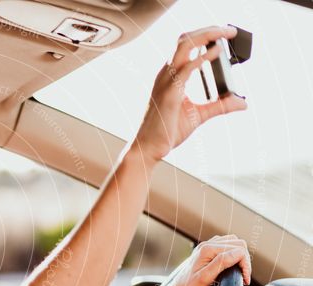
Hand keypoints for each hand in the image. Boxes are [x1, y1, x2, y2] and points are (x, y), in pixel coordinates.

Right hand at [132, 26, 247, 163]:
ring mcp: (166, 82)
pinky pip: (186, 68)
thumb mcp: (199, 115)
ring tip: (225, 33)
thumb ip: (220, 106)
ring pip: (183, 46)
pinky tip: (217, 52)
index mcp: (171, 77)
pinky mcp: (169, 93)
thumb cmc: (166, 131)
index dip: (203, 35)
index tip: (223, 34)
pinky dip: (203, 57)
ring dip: (206, 35)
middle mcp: (166, 75)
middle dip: (208, 30)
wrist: (149, 147)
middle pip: (185, 40)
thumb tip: (243, 103)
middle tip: (229, 30)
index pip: (185, 47)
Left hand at [156, 235, 251, 285]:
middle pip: (238, 244)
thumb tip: (238, 253)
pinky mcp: (206, 254)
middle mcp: (207, 245)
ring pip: (233, 244)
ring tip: (239, 273)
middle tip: (243, 277)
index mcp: (207, 249)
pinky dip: (233, 256)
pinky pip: (226, 248)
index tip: (244, 279)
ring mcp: (206, 249)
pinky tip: (231, 267)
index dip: (245, 264)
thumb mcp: (206, 278)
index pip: (239, 249)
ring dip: (240, 257)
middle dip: (244, 260)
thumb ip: (221, 263)